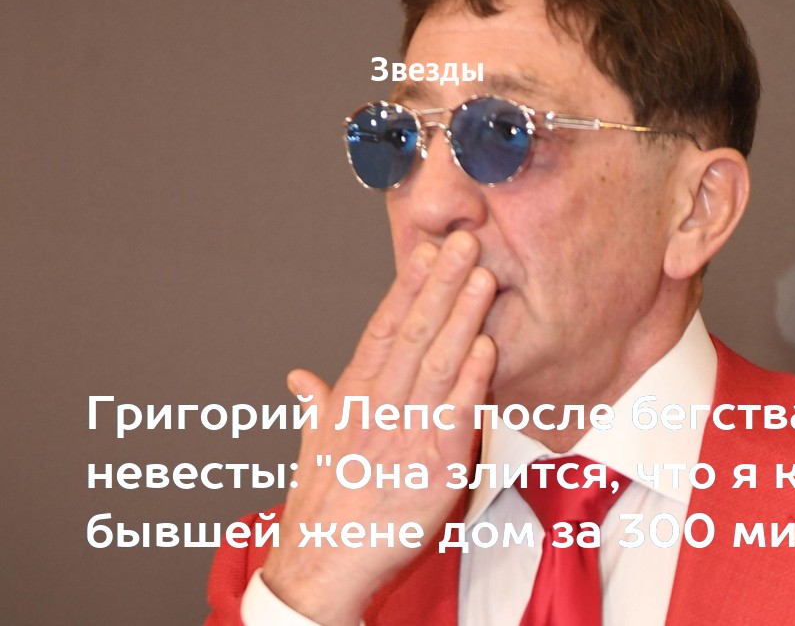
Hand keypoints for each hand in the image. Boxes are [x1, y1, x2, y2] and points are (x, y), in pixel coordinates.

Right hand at [261, 231, 495, 625]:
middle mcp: (378, 405)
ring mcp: (406, 433)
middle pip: (413, 333)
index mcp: (353, 395)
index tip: (426, 252)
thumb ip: (315, 404)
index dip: (407, 288)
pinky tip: (486, 347)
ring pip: (437, 363)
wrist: (325, 561)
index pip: (383, 328)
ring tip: (483, 277)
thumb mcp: (314, 444)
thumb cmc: (322, 502)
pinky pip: (456, 414)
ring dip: (462, 318)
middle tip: (466, 241)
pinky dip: (472, 380)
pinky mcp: (434, 466)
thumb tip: (300, 378)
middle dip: (442, 285)